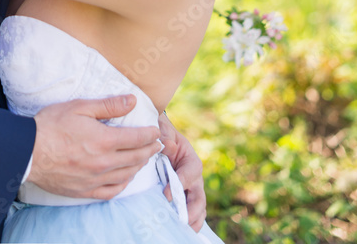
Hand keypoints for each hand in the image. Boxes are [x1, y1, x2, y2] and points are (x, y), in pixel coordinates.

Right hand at [29, 95, 161, 199]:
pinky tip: (125, 178)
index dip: (150, 135)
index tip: (156, 131)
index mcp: (104, 141)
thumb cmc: (52, 125)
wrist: (28, 151)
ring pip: (127, 175)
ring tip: (144, 158)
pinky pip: (112, 191)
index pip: (137, 139)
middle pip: (136, 158)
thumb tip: (132, 100)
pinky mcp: (85, 191)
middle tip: (157, 144)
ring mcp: (95, 179)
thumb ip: (109, 105)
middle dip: (150, 150)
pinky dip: (123, 184)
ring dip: (139, 166)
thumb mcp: (80, 107)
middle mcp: (104, 163)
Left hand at [158, 113, 205, 231]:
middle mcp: (193, 177)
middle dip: (193, 210)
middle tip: (182, 220)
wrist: (157, 140)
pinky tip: (178, 229)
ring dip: (193, 220)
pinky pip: (190, 212)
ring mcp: (189, 189)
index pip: (192, 172)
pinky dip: (188, 222)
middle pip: (200, 196)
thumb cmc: (160, 133)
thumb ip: (165, 133)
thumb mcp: (162, 127)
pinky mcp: (182, 197)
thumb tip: (169, 146)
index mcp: (190, 159)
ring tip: (183, 230)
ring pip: (198, 208)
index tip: (166, 194)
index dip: (182, 183)